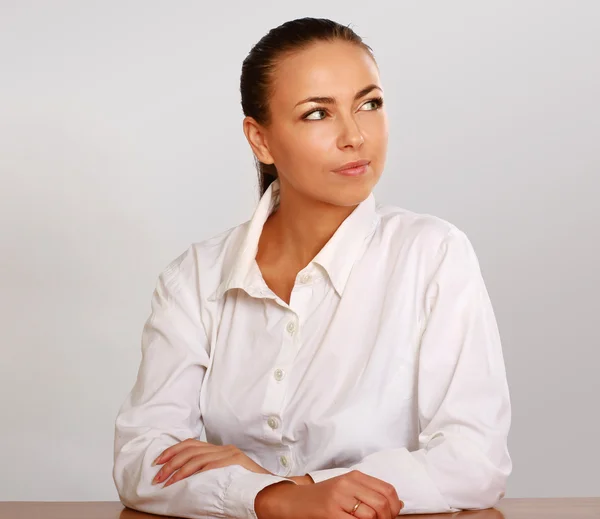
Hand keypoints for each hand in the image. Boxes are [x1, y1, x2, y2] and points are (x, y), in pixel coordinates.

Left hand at [151, 438, 271, 486]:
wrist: (269, 490)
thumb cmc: (245, 487)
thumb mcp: (223, 476)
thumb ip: (209, 472)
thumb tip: (185, 478)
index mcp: (220, 450)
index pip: (191, 444)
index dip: (172, 450)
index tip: (158, 461)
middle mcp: (224, 449)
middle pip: (191, 449)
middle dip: (170, 461)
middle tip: (157, 475)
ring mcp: (230, 454)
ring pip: (197, 457)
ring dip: (177, 470)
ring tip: (166, 481)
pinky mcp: (235, 461)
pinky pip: (209, 464)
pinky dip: (193, 471)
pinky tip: (182, 479)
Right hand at [255, 470, 403, 518]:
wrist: (294, 501)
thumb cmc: (322, 498)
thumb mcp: (347, 489)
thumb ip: (370, 493)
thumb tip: (398, 504)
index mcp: (355, 476)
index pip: (387, 490)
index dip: (394, 507)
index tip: (390, 516)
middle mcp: (348, 484)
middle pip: (382, 504)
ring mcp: (339, 498)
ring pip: (371, 515)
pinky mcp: (330, 513)